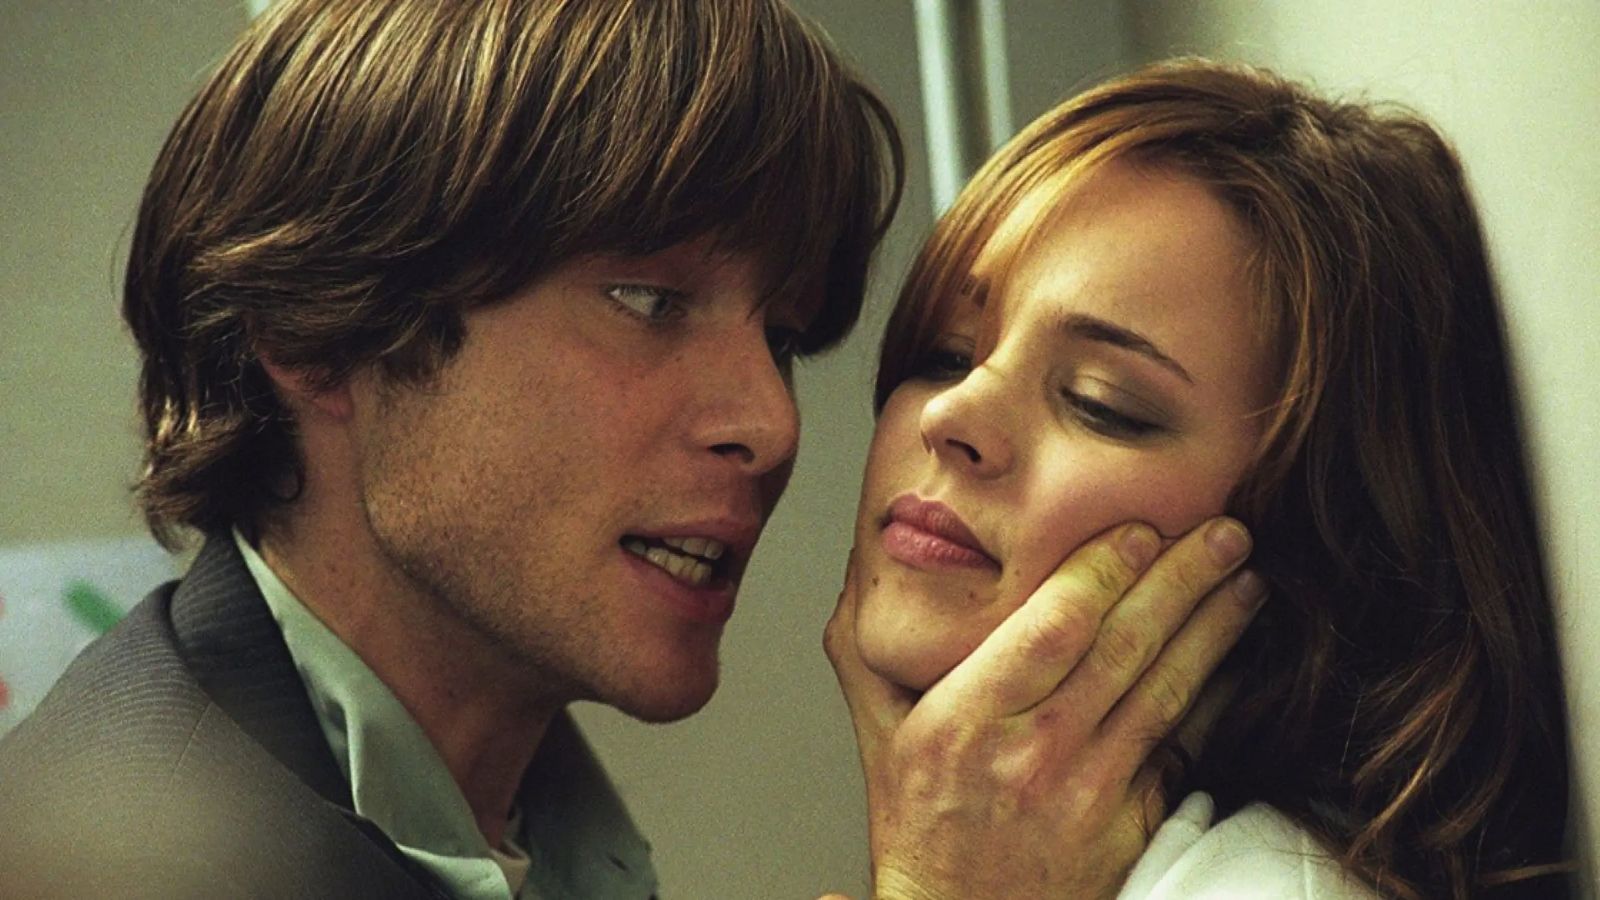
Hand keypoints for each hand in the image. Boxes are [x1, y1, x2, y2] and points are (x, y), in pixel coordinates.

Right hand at [825, 517, 1264, 899]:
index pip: (1051, 627)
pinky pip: (1178, 743)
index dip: (1104, 571)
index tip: (1139, 530)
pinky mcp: (1130, 823)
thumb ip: (870, 652)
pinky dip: (1212, 693)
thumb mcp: (878, 737)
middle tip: (1223, 530)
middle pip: (1122, 646)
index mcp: (964, 721)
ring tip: (1245, 579)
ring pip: (1164, 689)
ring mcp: (1088, 792)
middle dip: (1181, 580)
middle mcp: (1030, 753)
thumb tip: (869, 569)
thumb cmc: (921, 829)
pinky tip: (1234, 655)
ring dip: (1214, 627)